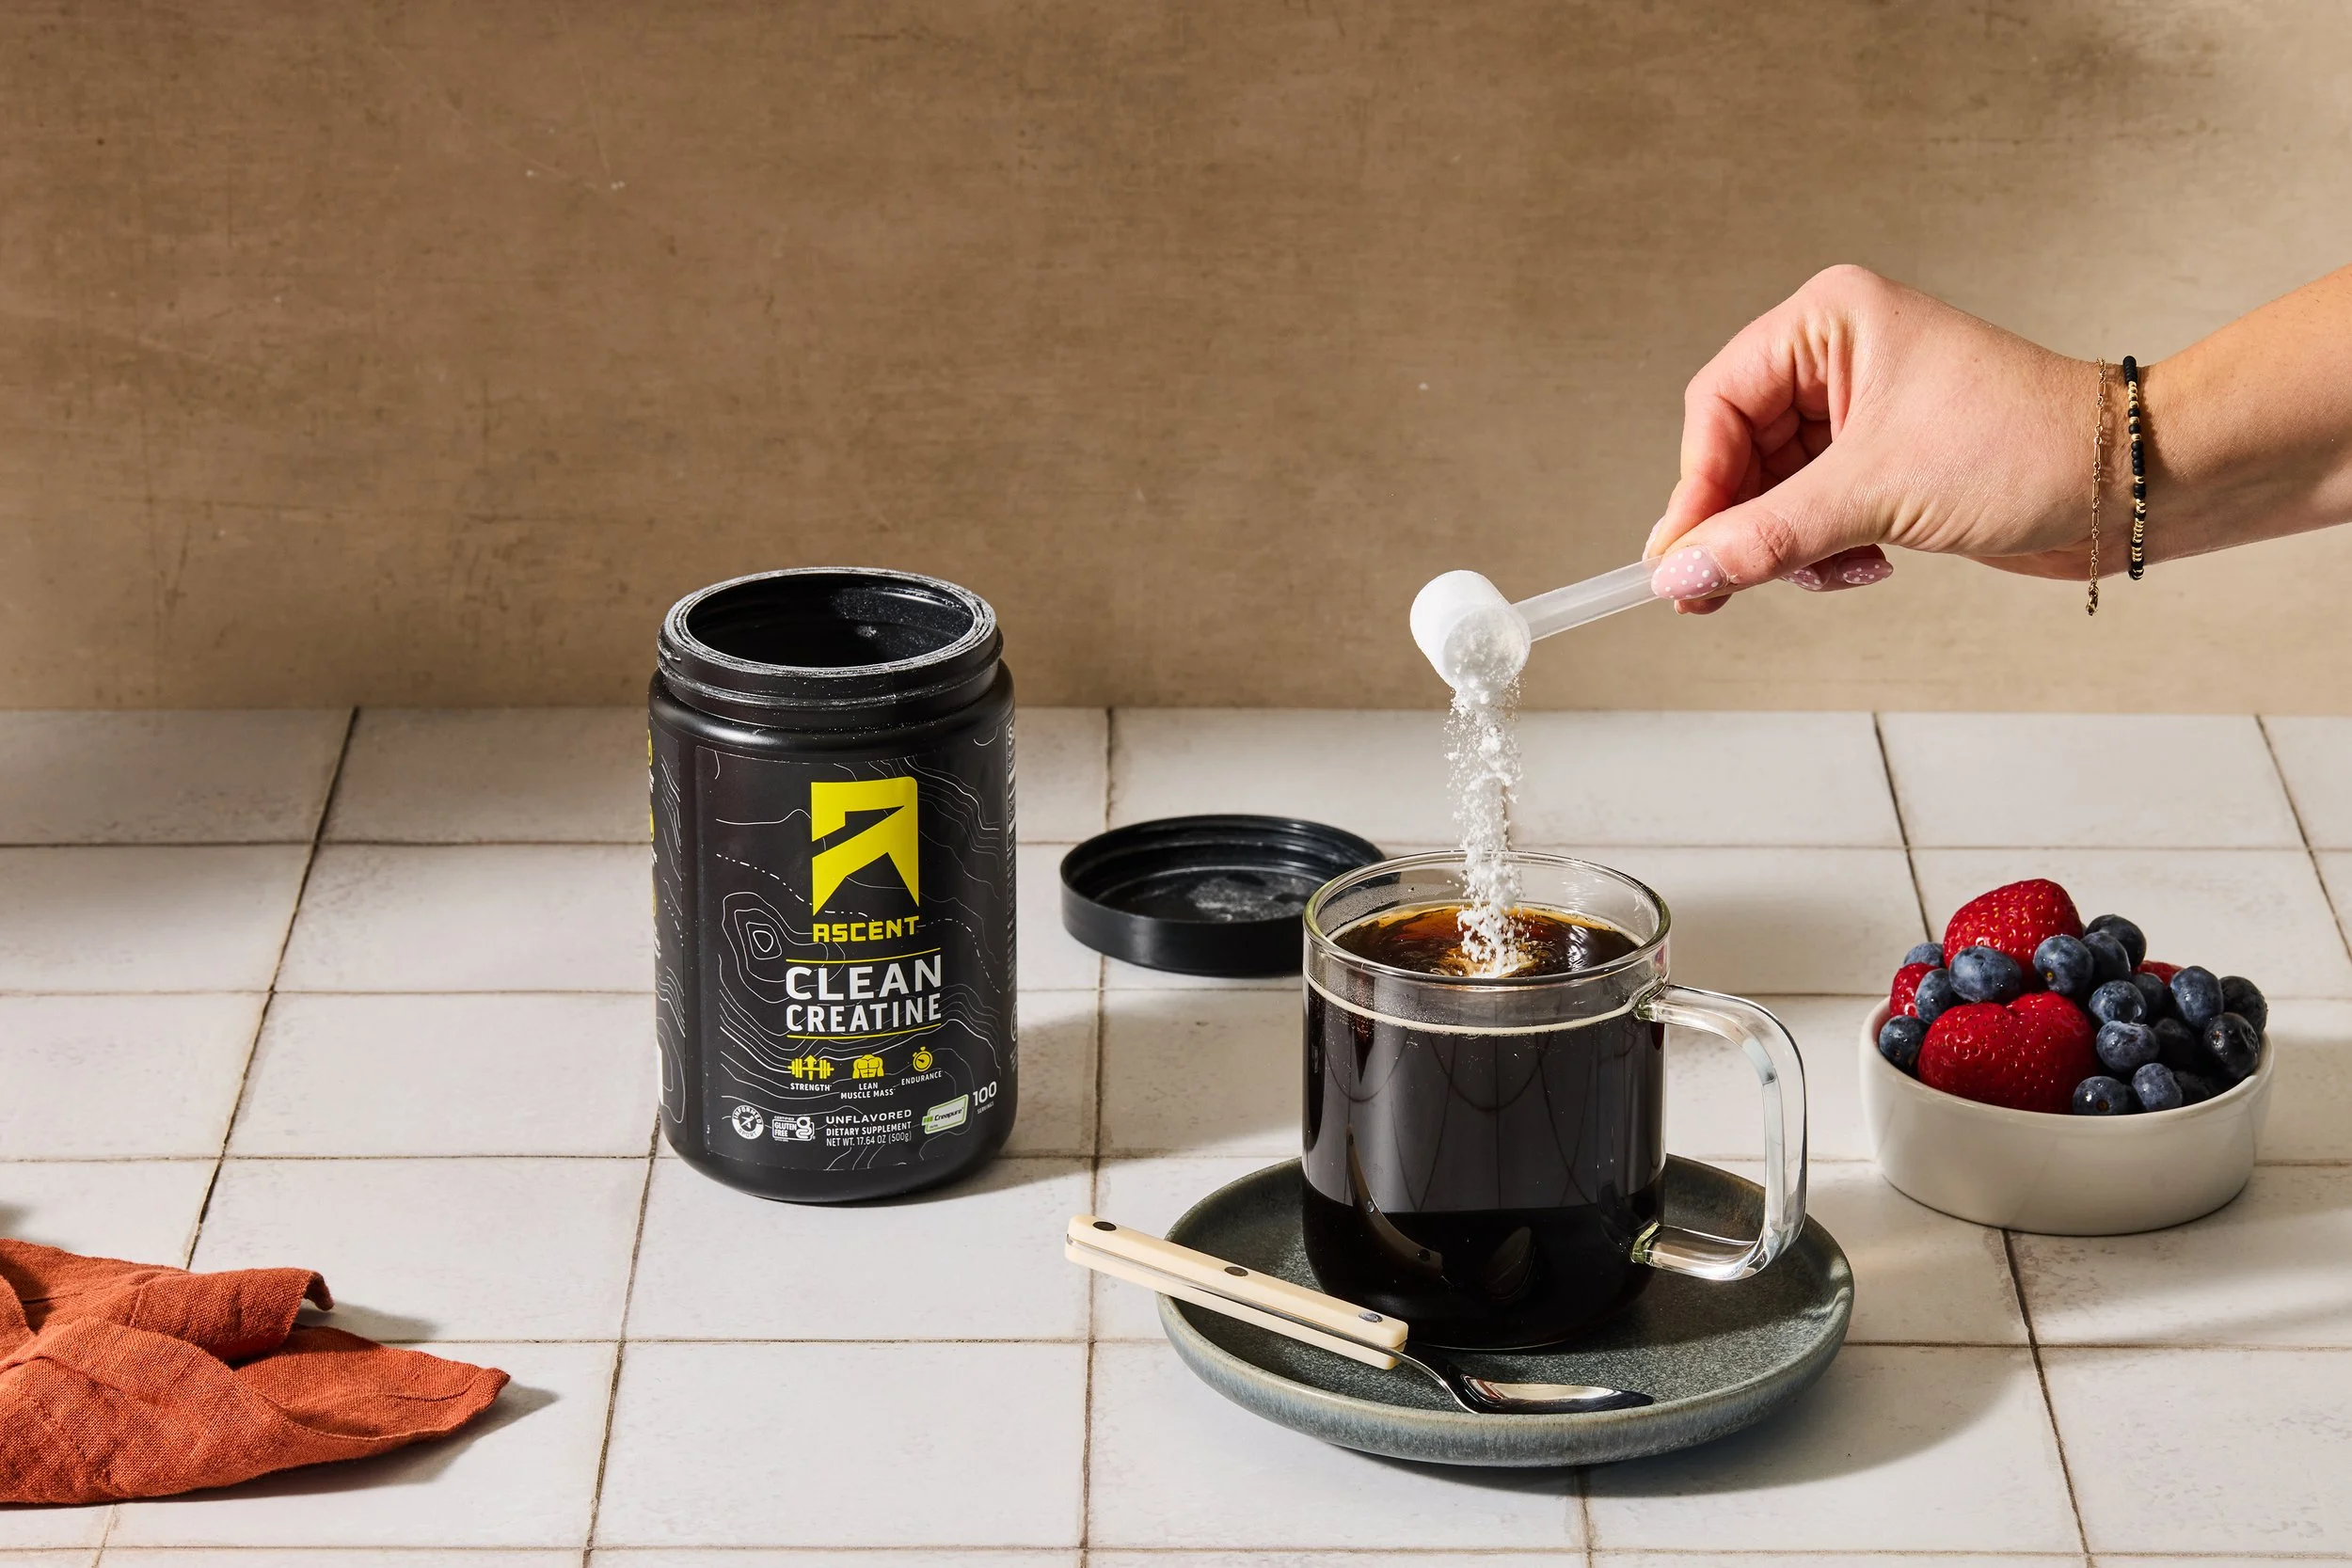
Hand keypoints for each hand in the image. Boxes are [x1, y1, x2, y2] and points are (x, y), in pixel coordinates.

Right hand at [1645, 265, 2093, 612]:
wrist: (2129, 486)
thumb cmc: (2028, 447)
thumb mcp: (1877, 493)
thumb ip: (1767, 536)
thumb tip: (1681, 572)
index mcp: (1830, 322)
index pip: (1718, 403)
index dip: (1695, 484)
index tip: (1680, 555)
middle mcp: (1836, 359)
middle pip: (1735, 452)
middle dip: (1737, 526)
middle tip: (1709, 592)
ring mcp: (1859, 414)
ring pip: (1769, 494)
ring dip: (1785, 548)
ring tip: (1827, 573)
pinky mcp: (1880, 464)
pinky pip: (1809, 516)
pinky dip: (1821, 553)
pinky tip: (1867, 566)